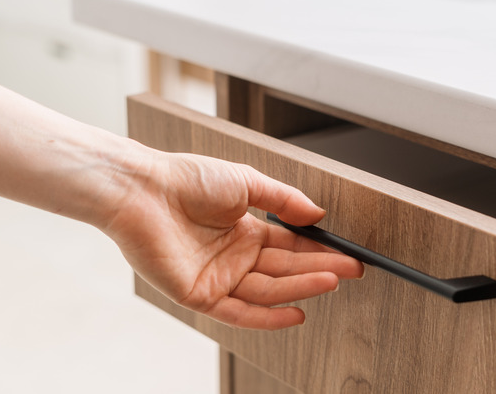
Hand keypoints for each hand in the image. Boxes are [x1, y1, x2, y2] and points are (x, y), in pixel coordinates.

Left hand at [103, 153, 363, 329]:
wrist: (143, 190)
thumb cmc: (186, 179)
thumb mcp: (246, 182)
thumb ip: (283, 200)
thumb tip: (317, 215)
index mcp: (244, 230)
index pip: (290, 245)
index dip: (319, 251)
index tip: (347, 254)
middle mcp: (234, 256)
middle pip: (284, 268)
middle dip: (319, 269)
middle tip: (352, 270)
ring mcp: (218, 277)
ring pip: (268, 289)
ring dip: (301, 287)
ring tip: (331, 281)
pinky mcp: (199, 295)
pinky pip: (239, 311)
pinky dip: (267, 316)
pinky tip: (297, 312)